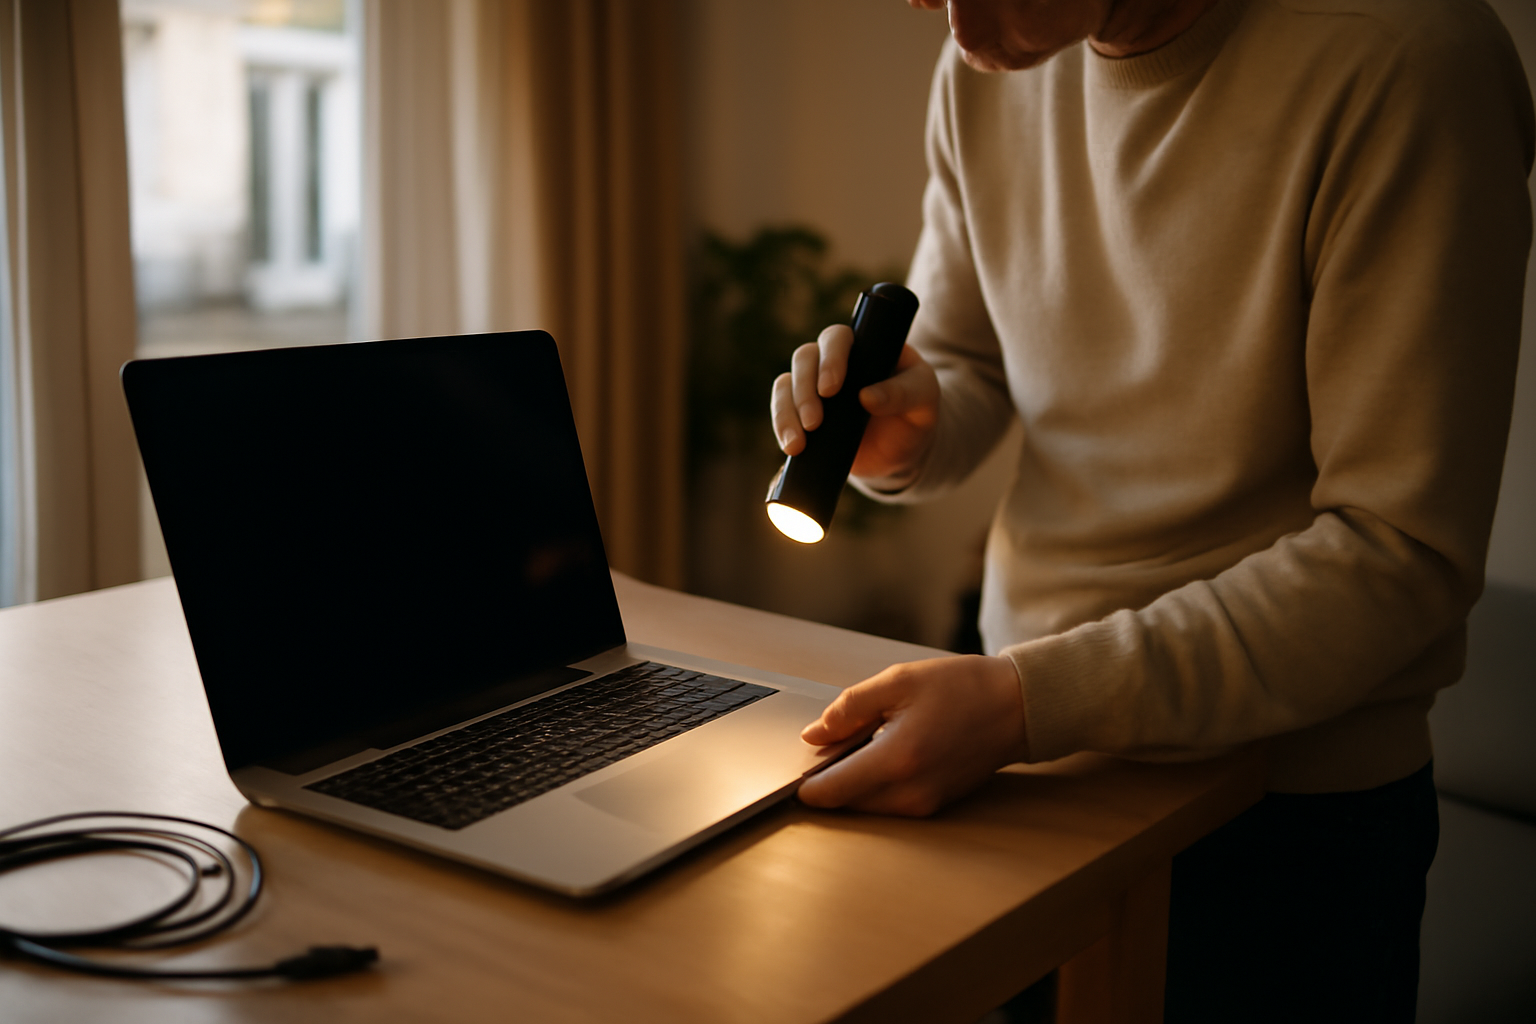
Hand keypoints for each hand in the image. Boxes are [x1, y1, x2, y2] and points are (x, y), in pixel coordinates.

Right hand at [770, 324, 940, 480]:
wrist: (903, 450)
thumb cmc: (917, 413)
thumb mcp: (924, 398)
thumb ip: (903, 393)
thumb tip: (867, 397)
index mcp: (863, 347)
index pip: (837, 338)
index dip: (829, 359)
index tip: (831, 389)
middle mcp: (833, 361)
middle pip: (804, 359)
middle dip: (805, 390)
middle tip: (814, 422)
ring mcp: (814, 386)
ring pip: (786, 384)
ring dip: (787, 412)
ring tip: (798, 443)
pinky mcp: (804, 413)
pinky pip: (782, 410)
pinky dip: (782, 426)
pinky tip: (791, 447)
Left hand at [798, 655, 1027, 815]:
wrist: (1017, 708)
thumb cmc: (963, 689)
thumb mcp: (898, 682)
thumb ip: (848, 708)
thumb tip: (812, 735)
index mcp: (896, 760)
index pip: (829, 792)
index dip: (803, 781)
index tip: (796, 763)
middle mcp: (909, 794)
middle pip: (843, 801)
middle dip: (831, 774)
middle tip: (841, 737)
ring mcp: (923, 805)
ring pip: (864, 805)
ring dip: (854, 778)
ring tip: (872, 738)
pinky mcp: (932, 807)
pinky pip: (887, 803)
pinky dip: (876, 782)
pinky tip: (889, 749)